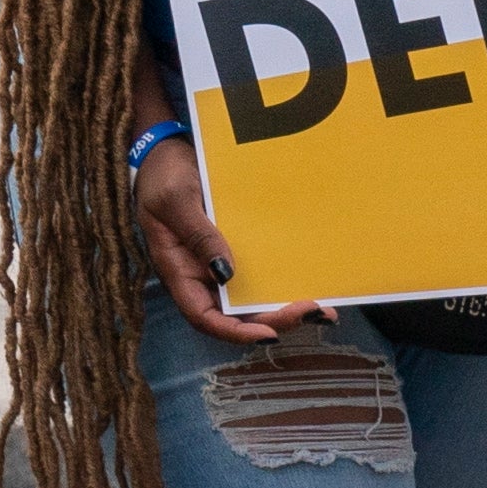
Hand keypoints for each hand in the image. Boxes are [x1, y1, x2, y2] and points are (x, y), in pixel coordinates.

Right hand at [136, 130, 301, 342]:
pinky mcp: (235, 249)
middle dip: (274, 320)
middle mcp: (200, 275)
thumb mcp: (176, 201)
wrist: (166, 153)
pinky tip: (311, 285)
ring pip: (252, 301)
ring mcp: (218, 264)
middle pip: (235, 315)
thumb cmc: (164, 176)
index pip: (204, 316)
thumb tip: (226, 274)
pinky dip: (284, 284)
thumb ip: (199, 236)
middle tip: (312, 312)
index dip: (234, 332)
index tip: (268, 334)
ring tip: (323, 309)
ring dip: (285, 309)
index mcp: (179, 270)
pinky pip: (260, 276)